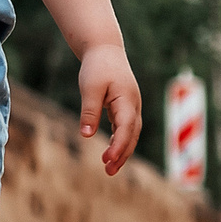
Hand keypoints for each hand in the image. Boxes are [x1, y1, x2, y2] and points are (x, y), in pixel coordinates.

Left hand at [79, 44, 142, 175]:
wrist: (105, 50)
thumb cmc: (97, 67)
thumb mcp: (90, 87)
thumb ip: (89, 111)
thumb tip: (86, 135)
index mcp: (127, 100)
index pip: (126, 128)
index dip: (119, 145)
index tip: (108, 159)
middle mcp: (134, 106)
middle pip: (132, 135)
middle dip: (122, 154)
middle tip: (109, 171)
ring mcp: (132, 107)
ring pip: (130, 134)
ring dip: (122, 151)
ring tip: (108, 167)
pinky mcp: (125, 107)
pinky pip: (125, 128)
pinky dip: (120, 141)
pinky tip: (110, 153)